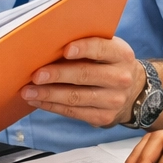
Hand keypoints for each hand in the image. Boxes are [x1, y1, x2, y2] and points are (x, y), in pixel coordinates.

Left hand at [22, 36, 143, 126]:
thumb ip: (88, 45)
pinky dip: (53, 106)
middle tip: (36, 75)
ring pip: (76, 97)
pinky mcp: (103, 117)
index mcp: (121, 55)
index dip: (84, 49)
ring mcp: (113, 100)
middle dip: (58, 75)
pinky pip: (74, 112)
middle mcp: (120, 78)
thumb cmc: (110, 64)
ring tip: (28, 91)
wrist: (133, 91)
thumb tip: (50, 45)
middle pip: (86, 75)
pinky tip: (39, 101)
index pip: (102, 49)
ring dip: (49, 94)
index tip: (65, 50)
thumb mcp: (108, 49)